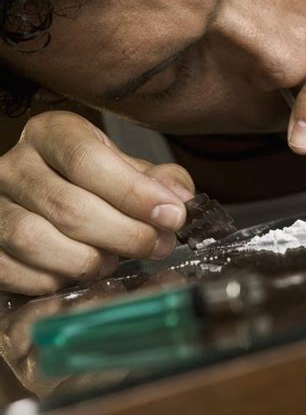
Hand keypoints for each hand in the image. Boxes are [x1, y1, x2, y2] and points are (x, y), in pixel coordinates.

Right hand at [0, 111, 194, 294]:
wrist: (45, 193)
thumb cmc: (90, 181)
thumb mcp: (125, 167)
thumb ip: (157, 180)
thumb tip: (180, 198)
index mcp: (52, 133)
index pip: (88, 161)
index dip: (134, 193)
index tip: (171, 215)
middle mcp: (15, 164)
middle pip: (67, 206)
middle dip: (123, 234)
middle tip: (157, 245)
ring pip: (34, 240)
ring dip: (85, 260)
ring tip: (114, 260)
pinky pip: (12, 271)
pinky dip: (52, 280)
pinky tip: (78, 273)